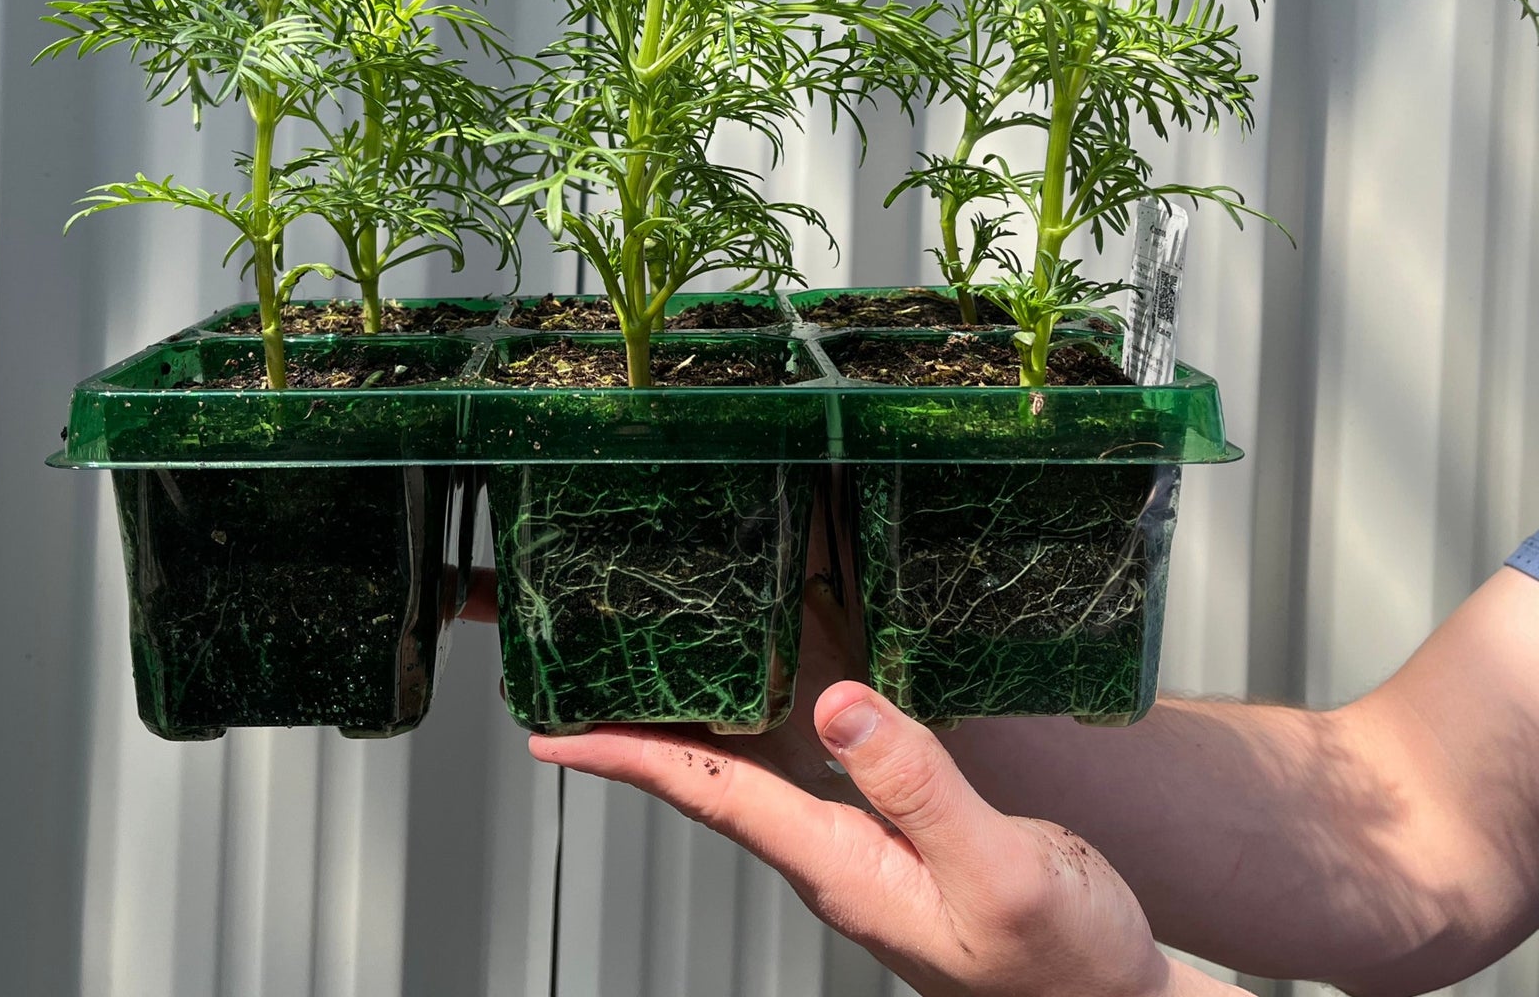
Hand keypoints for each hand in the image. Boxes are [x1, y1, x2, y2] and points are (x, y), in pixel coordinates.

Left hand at [530, 682, 1224, 996]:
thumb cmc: (1060, 958)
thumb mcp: (998, 871)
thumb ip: (918, 786)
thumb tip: (839, 706)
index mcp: (839, 864)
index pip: (711, 797)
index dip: (628, 758)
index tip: (552, 735)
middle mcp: (831, 846)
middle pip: (710, 772)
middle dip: (633, 726)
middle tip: (570, 672)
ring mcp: (860, 833)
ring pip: (755, 755)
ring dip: (692, 707)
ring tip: (642, 654)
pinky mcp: (894, 818)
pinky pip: (813, 747)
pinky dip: (777, 697)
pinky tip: (776, 661)